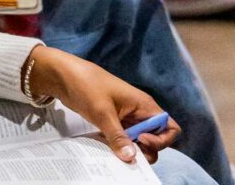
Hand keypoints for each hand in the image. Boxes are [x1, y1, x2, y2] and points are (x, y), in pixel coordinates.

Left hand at [26, 46, 180, 163]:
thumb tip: (131, 158)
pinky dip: (118, 146)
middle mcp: (139, 112)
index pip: (170, 128)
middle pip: (156, 139)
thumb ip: (118, 136)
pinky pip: (124, 139)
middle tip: (126, 150)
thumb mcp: (102, 112)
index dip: (161, 140)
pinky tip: (106, 146)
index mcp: (144, 105)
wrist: (64, 76)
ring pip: (139, 141)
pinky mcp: (114, 121)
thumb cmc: (86, 85)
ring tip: (113, 149)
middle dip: (145, 150)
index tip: (141, 140)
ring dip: (130, 149)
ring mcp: (127, 118)